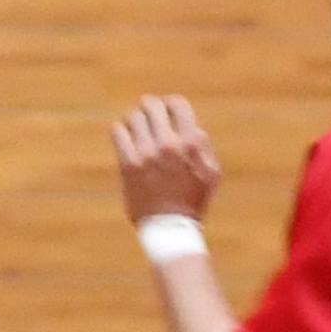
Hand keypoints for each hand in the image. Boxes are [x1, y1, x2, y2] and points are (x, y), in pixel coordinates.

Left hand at [113, 96, 220, 225]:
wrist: (170, 228)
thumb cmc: (193, 200)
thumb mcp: (212, 172)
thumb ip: (203, 145)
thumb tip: (190, 125)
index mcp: (191, 143)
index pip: (177, 103)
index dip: (171, 104)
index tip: (167, 112)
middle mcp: (169, 144)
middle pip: (152, 105)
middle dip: (150, 108)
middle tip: (149, 117)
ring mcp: (146, 153)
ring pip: (133, 117)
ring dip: (134, 120)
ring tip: (137, 130)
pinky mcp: (128, 164)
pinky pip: (118, 132)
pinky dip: (121, 131)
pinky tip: (126, 139)